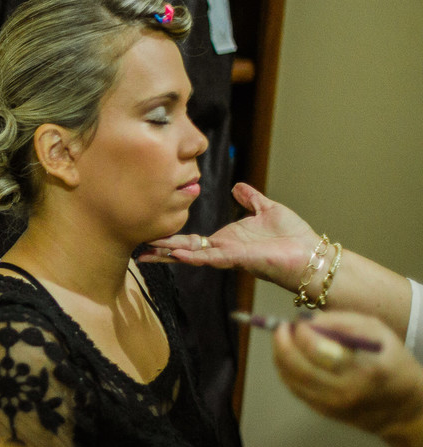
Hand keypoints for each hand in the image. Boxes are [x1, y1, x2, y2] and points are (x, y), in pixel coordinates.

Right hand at [137, 183, 319, 291]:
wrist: (310, 254)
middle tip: (137, 249)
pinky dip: (194, 256)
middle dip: (160, 250)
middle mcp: (223, 250)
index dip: (170, 237)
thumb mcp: (267, 209)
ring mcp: (229, 256)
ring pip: (192, 255)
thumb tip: (238, 187)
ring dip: (170, 255)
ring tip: (146, 253)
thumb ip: (250, 199)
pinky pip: (212, 257)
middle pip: (184, 249)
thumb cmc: (293, 236)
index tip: (150, 236)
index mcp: (226, 240)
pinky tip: (177, 253)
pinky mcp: (239, 259)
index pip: (191, 239)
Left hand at [272, 311, 422, 446]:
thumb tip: (307, 320)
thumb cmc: (393, 363)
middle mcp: (345, 390)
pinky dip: (285, 371)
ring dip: (279, 356)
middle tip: (281, 328)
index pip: (318, 349)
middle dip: (282, 343)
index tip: (298, 321)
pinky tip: (287, 357)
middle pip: (297, 366)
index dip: (301, 332)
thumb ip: (343, 322)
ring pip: (291, 379)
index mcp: (364, 368)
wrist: (402, 408)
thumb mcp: (378, 333)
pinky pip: (294, 389)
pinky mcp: (323, 412)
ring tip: (282, 339)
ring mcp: (332, 404)